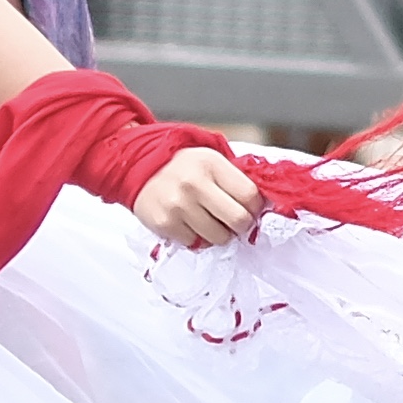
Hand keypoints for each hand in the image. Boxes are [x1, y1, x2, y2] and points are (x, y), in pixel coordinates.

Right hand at [134, 145, 260, 248]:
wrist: (140, 167)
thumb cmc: (181, 165)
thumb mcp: (212, 159)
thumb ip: (235, 178)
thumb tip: (262, 203)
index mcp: (212, 165)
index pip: (250, 194)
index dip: (257, 207)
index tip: (253, 209)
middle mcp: (195, 185)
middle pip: (239, 220)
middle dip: (243, 224)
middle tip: (236, 220)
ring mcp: (179, 206)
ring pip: (219, 237)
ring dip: (221, 234)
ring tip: (212, 221)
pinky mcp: (165, 224)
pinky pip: (196, 243)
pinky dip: (198, 238)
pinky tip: (193, 223)